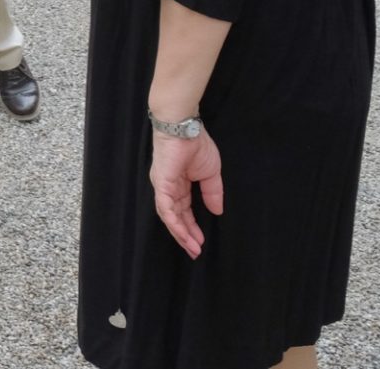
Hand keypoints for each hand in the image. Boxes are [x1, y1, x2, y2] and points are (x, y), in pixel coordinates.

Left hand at [149, 127, 222, 259]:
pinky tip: (183, 233)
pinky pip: (165, 206)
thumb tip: (217, 212)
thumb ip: (212, 193)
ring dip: (180, 233)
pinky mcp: (162, 183)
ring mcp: (163, 186)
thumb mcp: (210, 174)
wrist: (185, 128)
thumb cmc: (196, 145)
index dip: (191, 228)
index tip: (200, 243)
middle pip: (175, 217)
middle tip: (195, 251)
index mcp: (178, 185)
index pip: (183, 211)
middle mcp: (168, 188)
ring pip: (169, 216)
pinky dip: (174, 221)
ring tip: (192, 247)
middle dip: (185, 236)